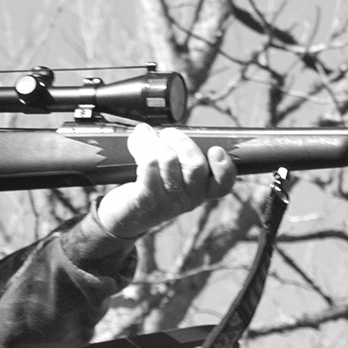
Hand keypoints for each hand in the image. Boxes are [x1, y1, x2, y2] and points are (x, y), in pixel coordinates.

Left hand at [94, 124, 236, 243]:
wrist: (124, 216)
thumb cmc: (153, 187)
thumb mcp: (175, 175)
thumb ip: (184, 156)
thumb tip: (178, 131)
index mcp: (201, 192)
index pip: (223, 185)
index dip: (224, 168)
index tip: (216, 150)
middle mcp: (189, 200)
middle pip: (196, 165)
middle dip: (181, 140)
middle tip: (166, 134)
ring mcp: (168, 201)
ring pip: (169, 159)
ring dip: (154, 140)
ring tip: (144, 135)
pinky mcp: (146, 198)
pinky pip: (149, 163)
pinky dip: (141, 145)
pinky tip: (136, 143)